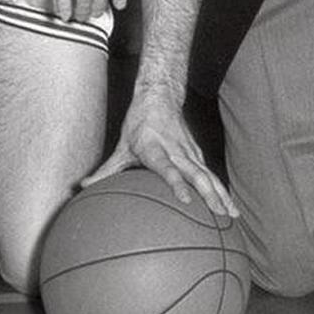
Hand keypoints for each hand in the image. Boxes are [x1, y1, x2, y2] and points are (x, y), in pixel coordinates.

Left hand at [84, 87, 236, 217]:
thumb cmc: (139, 123)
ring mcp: (190, 152)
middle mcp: (176, 151)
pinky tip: (229, 207)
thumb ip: (106, 171)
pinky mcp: (198, 154)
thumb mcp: (121, 146)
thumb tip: (82, 187)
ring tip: (232, 216)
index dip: (176, 183)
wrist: (160, 96)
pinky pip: (211, 174)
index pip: (167, 168)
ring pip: (209, 175)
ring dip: (221, 195)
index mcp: (155, 148)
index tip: (185, 200)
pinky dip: (222, 190)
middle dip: (209, 195)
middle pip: (196, 174)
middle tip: (219, 216)